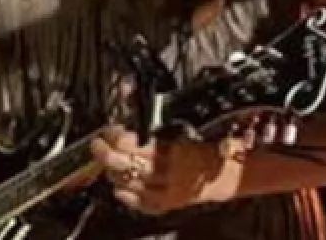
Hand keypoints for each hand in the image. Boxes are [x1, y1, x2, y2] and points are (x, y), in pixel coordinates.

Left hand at [89, 126, 243, 215]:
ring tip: (108, 160)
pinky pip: (139, 202)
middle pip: (128, 166)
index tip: (112, 130)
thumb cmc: (209, 150)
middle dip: (107, 155)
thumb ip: (159, 133)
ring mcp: (166, 193)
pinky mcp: (166, 205)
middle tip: (98, 144)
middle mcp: (170, 175)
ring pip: (129, 184)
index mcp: (177, 152)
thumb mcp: (186, 134)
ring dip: (113, 171)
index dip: (120, 139)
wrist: (228, 175)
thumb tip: (129, 120)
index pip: (138, 147)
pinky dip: (125, 195)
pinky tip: (118, 187)